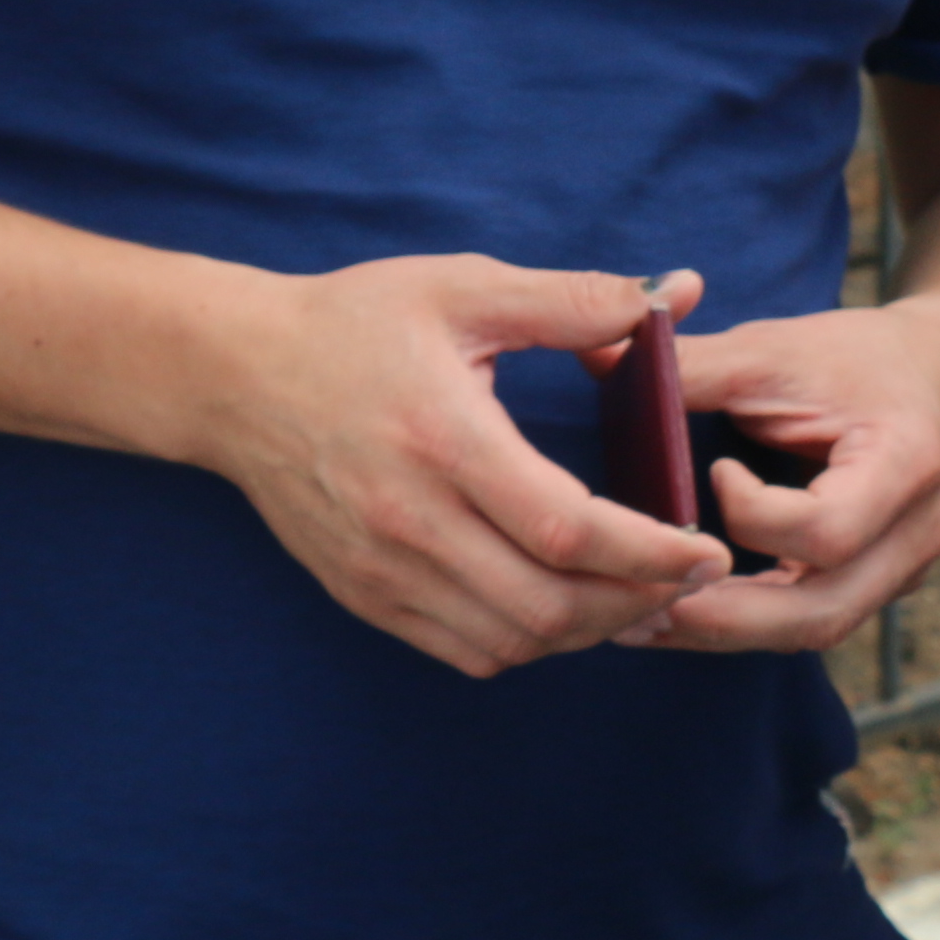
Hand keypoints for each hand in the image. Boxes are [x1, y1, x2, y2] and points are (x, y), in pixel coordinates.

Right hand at [181, 257, 727, 675]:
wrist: (234, 375)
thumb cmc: (354, 323)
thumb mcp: (462, 288)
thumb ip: (573, 299)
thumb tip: (676, 294)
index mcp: (444, 440)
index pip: (568, 530)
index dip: (651, 554)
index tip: (705, 550)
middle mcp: (409, 521)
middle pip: (548, 606)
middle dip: (639, 604)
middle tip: (691, 579)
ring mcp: (381, 569)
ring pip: (512, 641)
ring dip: (590, 632)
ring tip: (641, 596)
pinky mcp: (364, 596)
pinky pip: (466, 651)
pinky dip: (530, 642)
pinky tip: (565, 605)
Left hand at [637, 297, 939, 653]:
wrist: (935, 374)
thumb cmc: (855, 356)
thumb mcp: (778, 349)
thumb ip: (693, 365)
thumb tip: (594, 357)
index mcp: (907, 463)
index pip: (825, 531)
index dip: (754, 515)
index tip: (717, 470)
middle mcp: (918, 532)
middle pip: (822, 612)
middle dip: (723, 618)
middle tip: (636, 610)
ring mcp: (904, 570)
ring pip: (815, 631)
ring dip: (726, 632)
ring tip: (641, 622)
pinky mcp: (878, 586)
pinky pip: (811, 622)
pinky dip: (746, 622)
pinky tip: (681, 611)